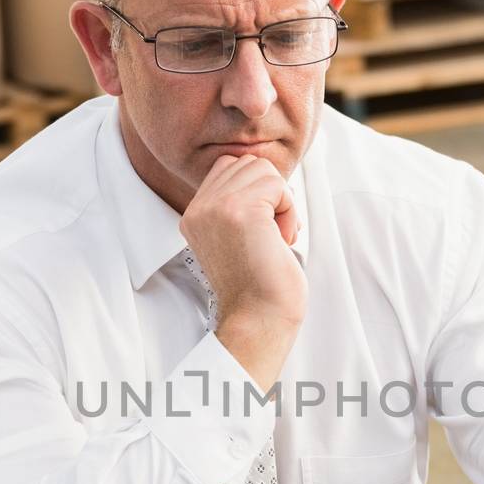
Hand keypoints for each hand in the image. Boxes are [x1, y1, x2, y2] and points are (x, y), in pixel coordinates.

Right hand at [179, 153, 306, 386]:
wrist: (259, 318)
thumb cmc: (259, 286)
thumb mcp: (239, 238)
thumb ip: (240, 205)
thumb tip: (267, 172)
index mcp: (194, 216)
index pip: (228, 168)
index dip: (257, 190)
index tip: (265, 227)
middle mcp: (199, 209)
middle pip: (247, 164)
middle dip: (271, 193)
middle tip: (276, 232)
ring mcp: (217, 208)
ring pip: (263, 170)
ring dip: (282, 201)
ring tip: (278, 236)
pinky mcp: (240, 211)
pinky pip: (277, 185)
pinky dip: (289, 209)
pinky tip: (282, 239)